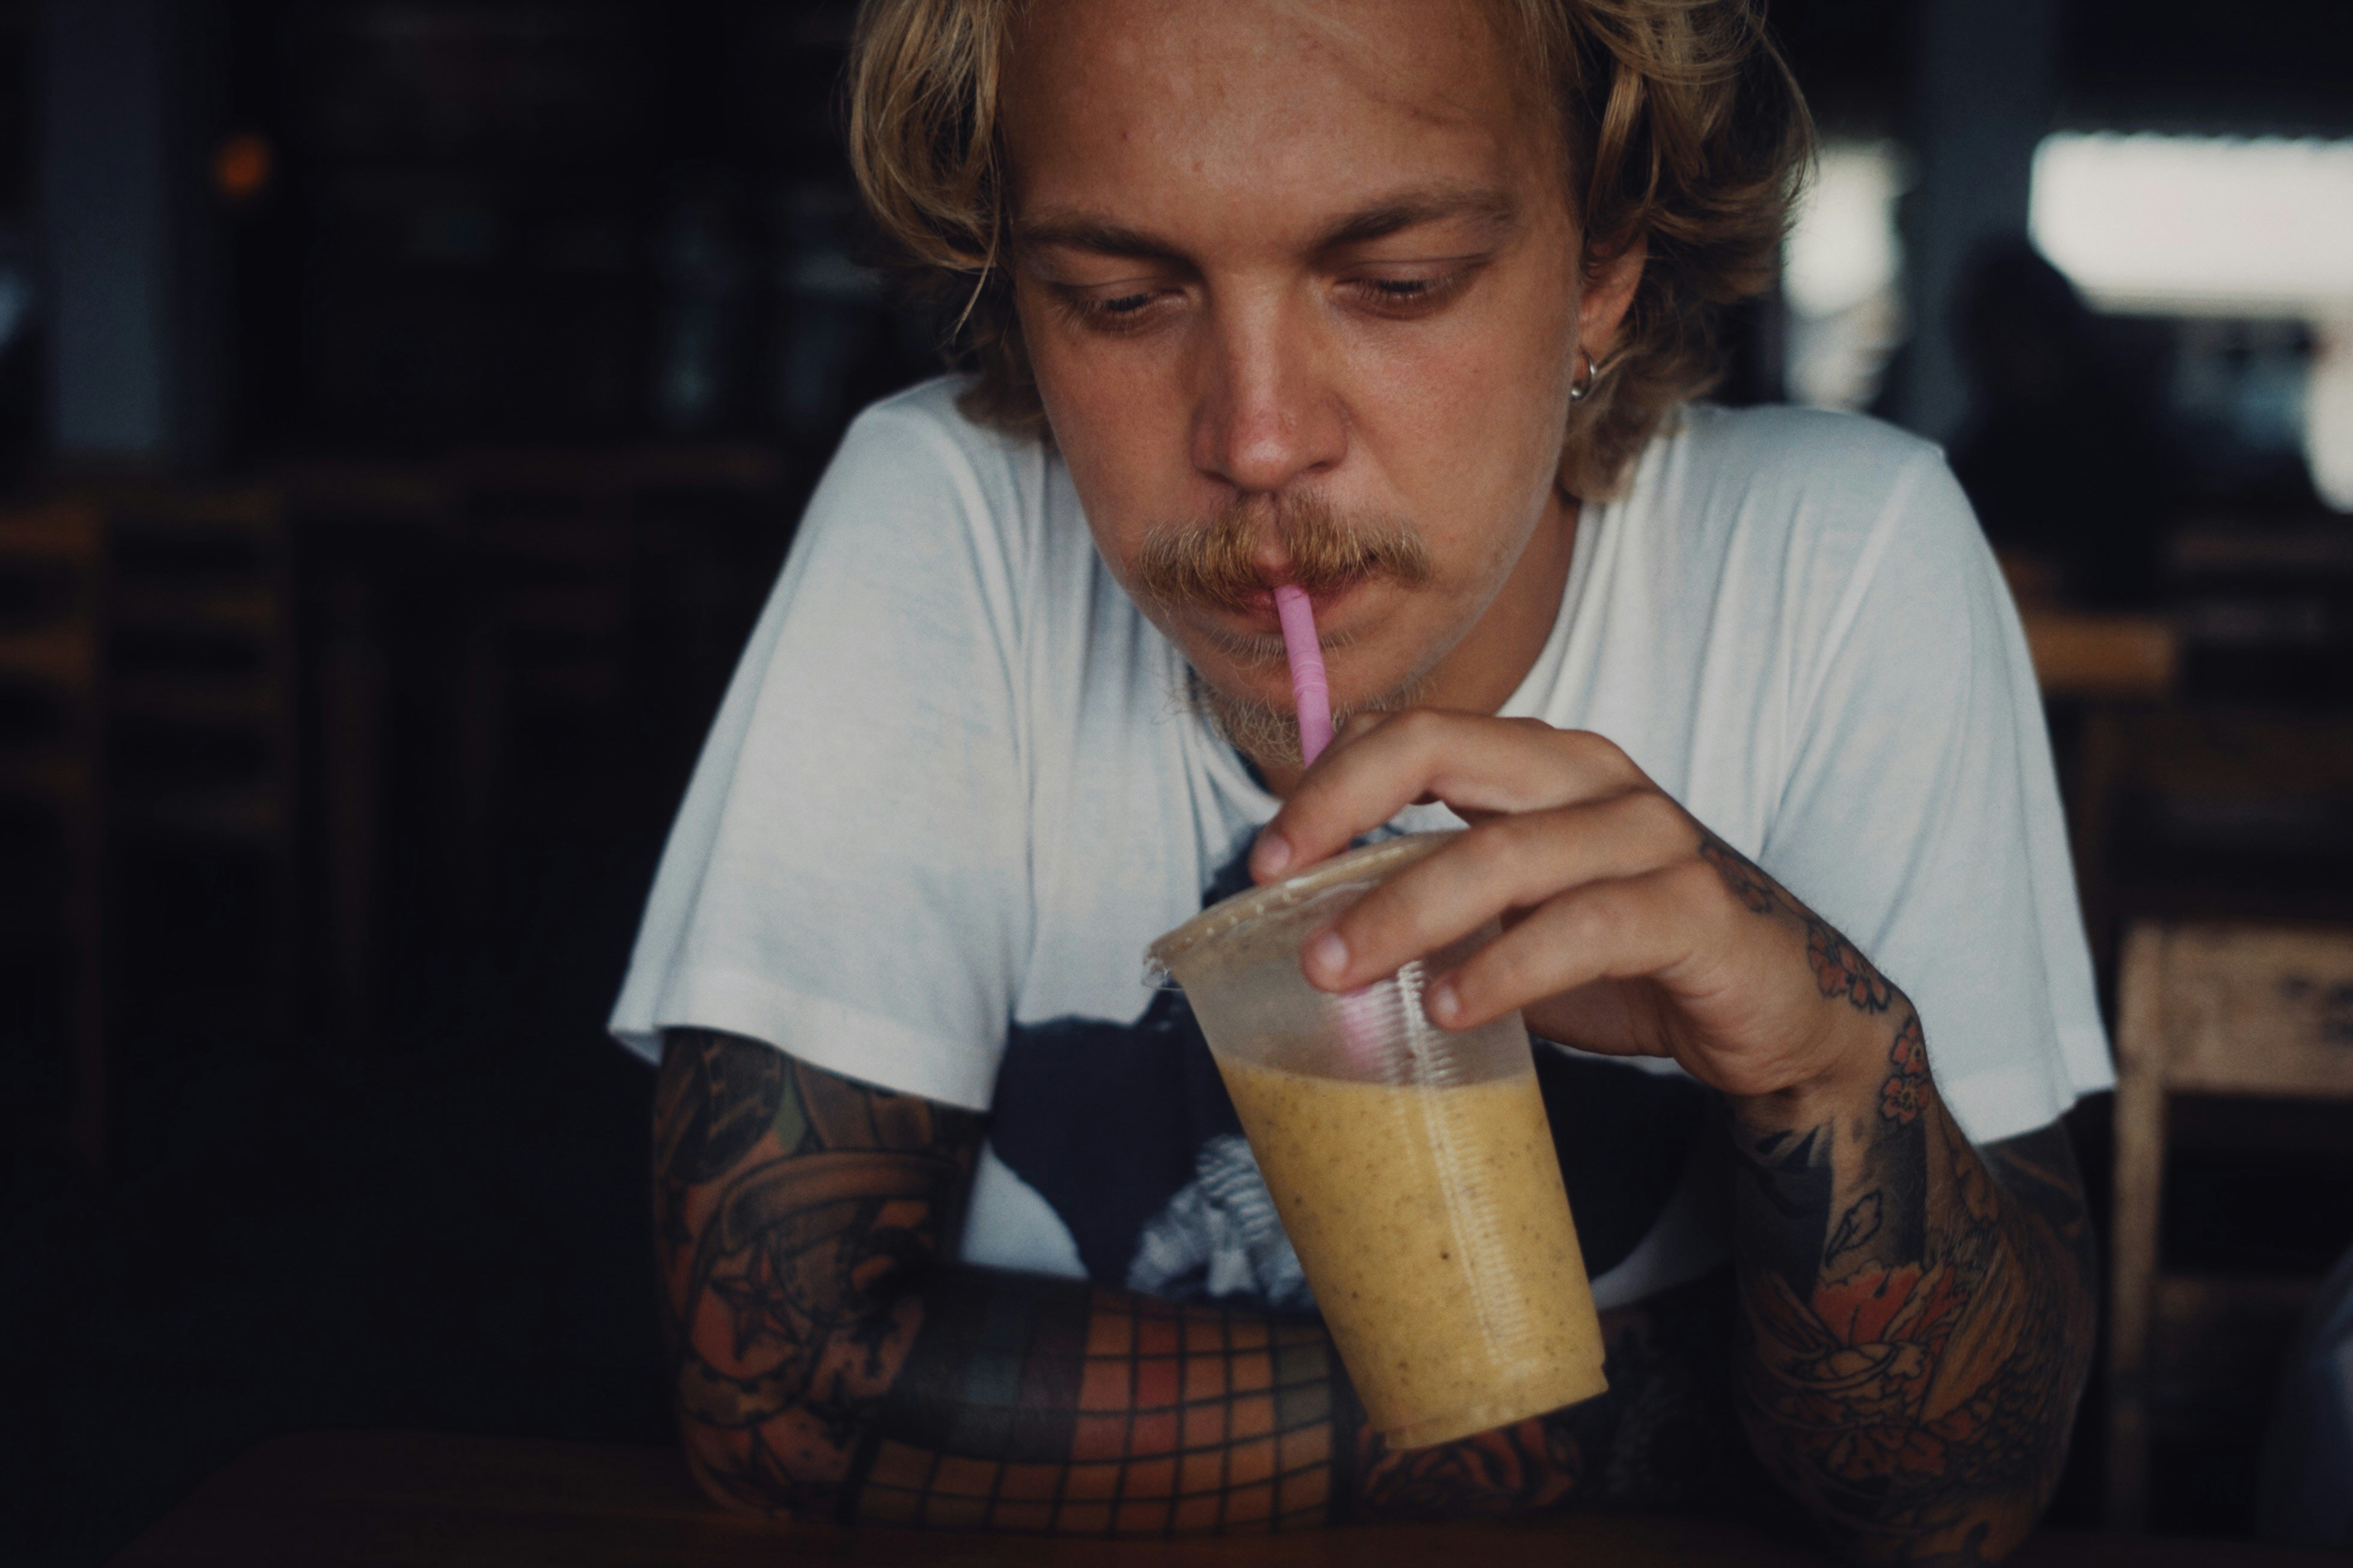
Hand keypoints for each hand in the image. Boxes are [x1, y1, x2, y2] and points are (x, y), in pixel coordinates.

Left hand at [1250, 710, 1897, 1110]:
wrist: (1774, 1012)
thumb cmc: (1626, 961)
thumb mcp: (1511, 923)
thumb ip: (1435, 906)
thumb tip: (1310, 935)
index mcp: (1542, 764)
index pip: (1416, 733)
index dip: (1329, 781)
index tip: (1264, 858)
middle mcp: (1594, 779)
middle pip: (1448, 750)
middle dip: (1345, 813)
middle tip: (1277, 891)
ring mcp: (1652, 838)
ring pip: (1508, 850)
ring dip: (1407, 910)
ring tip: (1339, 971)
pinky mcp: (1698, 912)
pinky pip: (1587, 927)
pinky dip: (1505, 968)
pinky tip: (1448, 1007)